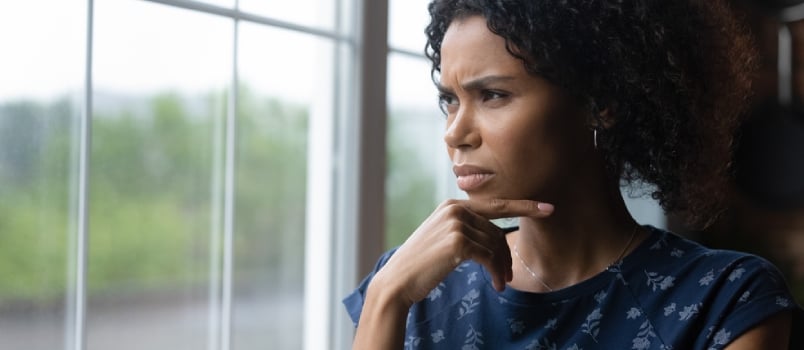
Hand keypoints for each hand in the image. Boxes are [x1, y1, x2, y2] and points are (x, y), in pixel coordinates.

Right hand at [370, 198, 553, 307]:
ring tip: (500, 283)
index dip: (524, 206)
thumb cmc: (422, 264)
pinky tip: (495, 284)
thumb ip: (466, 229)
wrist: (399, 279)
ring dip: (502, 268)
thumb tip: (498, 237)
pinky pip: (489, 257)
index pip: (495, 204)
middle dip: (506, 255)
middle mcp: (454, 210)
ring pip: (495, 245)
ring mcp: (456, 224)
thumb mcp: (443, 238)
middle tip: (508, 276)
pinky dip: (496, 272)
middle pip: (497, 230)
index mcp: (452, 205)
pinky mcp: (458, 242)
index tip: (548, 208)